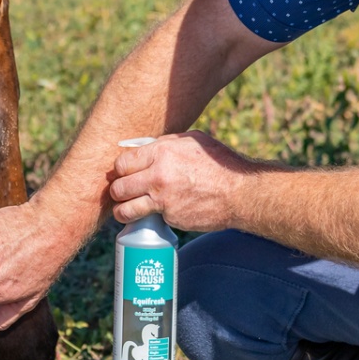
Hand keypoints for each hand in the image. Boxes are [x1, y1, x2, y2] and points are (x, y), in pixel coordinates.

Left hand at [109, 131, 252, 229]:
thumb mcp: (193, 141)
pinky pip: (148, 218)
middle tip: (124, 192)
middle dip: (119, 190)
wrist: (240, 193)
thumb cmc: (218, 164)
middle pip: (118, 186)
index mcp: (162, 152)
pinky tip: (155, 214)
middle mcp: (158, 175)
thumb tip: (143, 146)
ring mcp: (163, 199)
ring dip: (123, 210)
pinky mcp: (170, 217)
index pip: (122, 163)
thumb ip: (165, 143)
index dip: (121, 170)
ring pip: (124, 208)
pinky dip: (148, 218)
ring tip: (127, 209)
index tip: (125, 174)